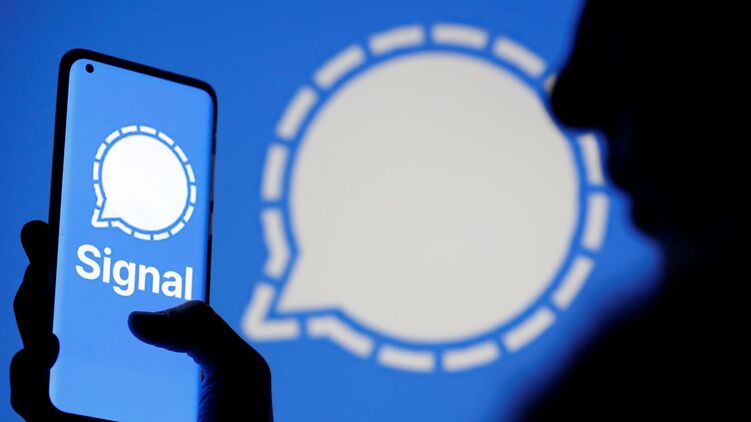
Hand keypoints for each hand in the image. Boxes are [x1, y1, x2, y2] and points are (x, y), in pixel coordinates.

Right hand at [11, 221, 272, 420]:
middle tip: (43, 233)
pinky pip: (31, 401)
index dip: (94, 257)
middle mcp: (119, 368)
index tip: (79, 220)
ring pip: (38, 346)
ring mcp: (94, 398)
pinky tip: (38, 348)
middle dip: (49, 268)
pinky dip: (22, 374)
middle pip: (71, 311)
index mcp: (157, 347)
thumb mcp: (238, 367)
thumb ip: (202, 329)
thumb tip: (135, 318)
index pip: (116, 294)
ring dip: (29, 308)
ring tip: (39, 286)